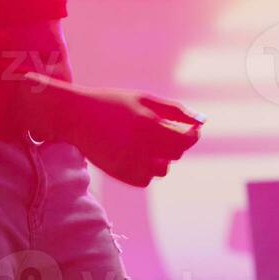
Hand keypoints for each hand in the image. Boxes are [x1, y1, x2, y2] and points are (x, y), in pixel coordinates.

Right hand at [26, 74, 201, 187]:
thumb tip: (203, 122)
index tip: (190, 131)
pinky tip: (133, 154)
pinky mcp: (118, 174)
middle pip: (176, 155)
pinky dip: (145, 169)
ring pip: (162, 170)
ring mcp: (128, 162)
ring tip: (144, 143)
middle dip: (174, 145)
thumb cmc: (113, 103)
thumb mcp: (144, 99)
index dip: (192, 136)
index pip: (185, 140)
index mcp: (148, 123)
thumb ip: (175, 110)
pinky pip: (145, 179)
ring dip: (160, 159)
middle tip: (160, 132)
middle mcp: (139, 145)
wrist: (75, 117)